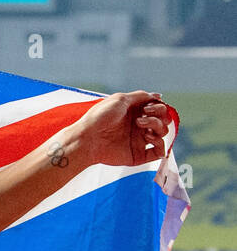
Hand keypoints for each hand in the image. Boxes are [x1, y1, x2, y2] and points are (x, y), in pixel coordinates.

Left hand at [63, 91, 177, 169]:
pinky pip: (158, 152)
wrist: (87, 139)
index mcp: (136, 113)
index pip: (159, 109)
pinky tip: (148, 137)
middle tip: (143, 117)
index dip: (159, 107)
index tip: (147, 108)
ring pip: (162, 133)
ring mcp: (139, 141)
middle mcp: (139, 127)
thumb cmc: (100, 117)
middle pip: (163, 121)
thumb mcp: (120, 99)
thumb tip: (158, 95)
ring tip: (140, 125)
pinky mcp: (137, 155)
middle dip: (160, 116)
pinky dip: (160, 144)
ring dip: (157, 126)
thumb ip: (141, 96)